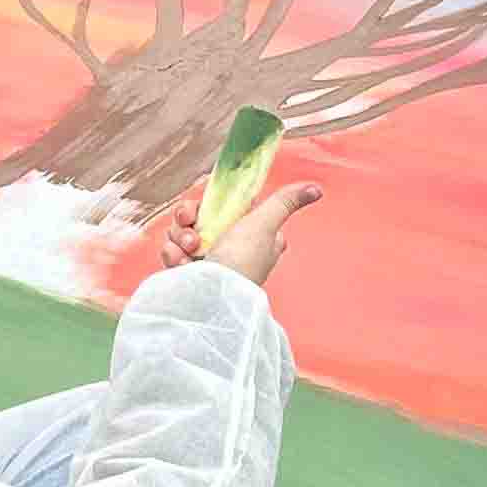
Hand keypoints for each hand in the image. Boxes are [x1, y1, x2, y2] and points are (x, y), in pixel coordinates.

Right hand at [159, 179, 322, 285]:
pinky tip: (181, 263)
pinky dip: (173, 254)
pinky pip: (171, 249)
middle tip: (193, 226)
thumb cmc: (241, 262)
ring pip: (181, 229)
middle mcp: (229, 247)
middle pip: (200, 215)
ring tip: (191, 250)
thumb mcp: (265, 225)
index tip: (213, 204)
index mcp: (251, 235)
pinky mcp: (185, 270)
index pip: (229, 206)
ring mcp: (206, 259)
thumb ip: (284, 202)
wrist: (211, 297)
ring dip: (181, 236)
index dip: (216, 203)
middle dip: (190, 218)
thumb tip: (315, 189)